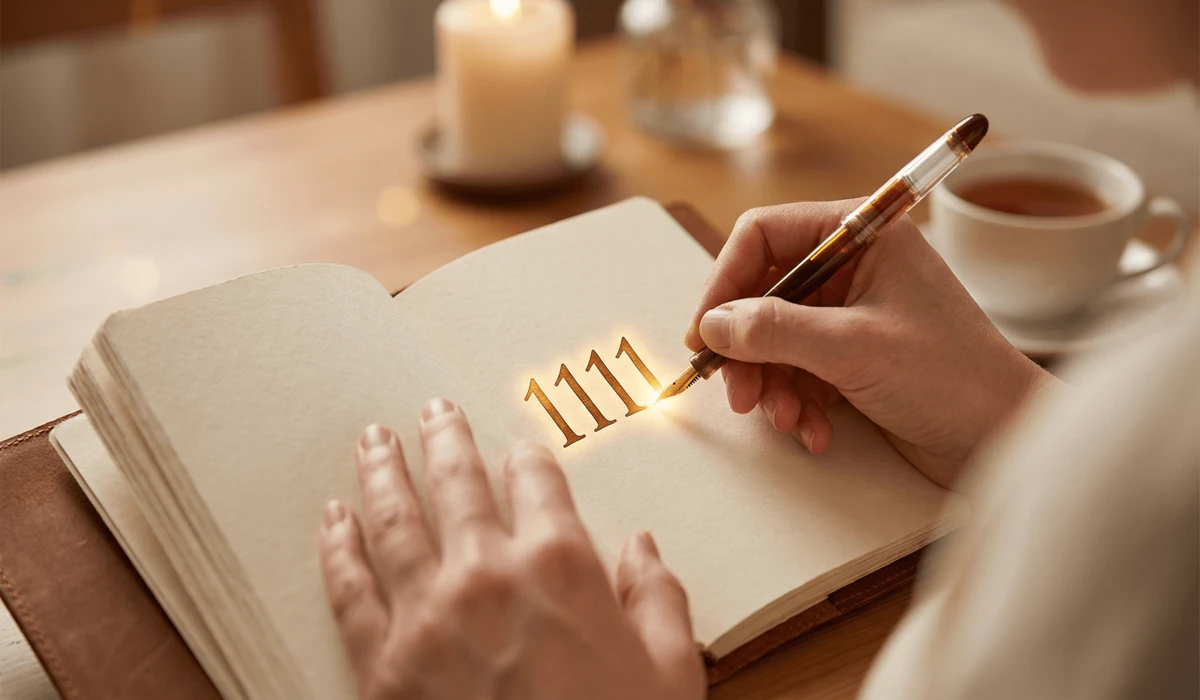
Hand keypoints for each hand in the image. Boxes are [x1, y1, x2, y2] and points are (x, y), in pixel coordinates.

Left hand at [317, 399, 704, 699]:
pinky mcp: (383, 665)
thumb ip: (660, 600)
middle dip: (444, 438)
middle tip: (432, 409)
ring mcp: (428, 616)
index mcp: (562, 565)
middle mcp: (489, 574)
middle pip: (458, 482)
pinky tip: (332, 520)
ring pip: (394, 520)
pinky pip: (350, 589)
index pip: (538, 483)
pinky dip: (337, 548)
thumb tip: (645, 550)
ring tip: (374, 439)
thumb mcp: (671, 673)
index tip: (521, 453)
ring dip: (382, 471)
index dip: (529, 461)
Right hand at [685, 200, 1051, 488]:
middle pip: (763, 292)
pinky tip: (813, 431)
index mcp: (863, 234)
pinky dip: (797, 403)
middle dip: (747, 348)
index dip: (725, 282)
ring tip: (785, 420)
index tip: (705, 334)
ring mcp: (853, 312)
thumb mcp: (853, 348)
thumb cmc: (951, 377)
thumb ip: (776, 331)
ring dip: (771, 384)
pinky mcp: (854, 356)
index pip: (764, 235)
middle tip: (739, 392)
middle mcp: (855, 265)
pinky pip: (799, 370)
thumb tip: (714, 326)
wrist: (1004, 438)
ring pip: (775, 338)